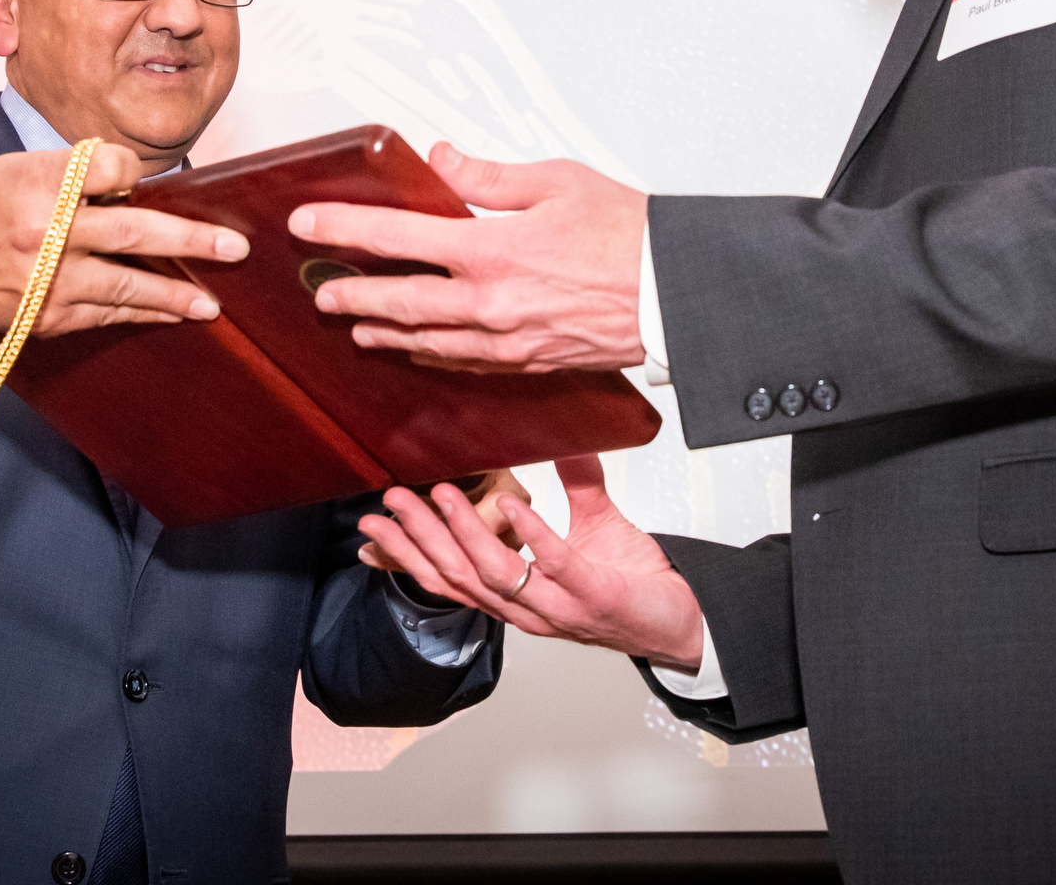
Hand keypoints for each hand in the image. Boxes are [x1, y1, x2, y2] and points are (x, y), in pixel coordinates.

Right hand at [0, 143, 245, 371]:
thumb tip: (134, 179)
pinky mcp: (48, 317)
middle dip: (190, 240)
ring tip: (214, 300)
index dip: (134, 172)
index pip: (109, 169)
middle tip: (234, 247)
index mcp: (37, 186)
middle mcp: (44, 234)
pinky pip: (108, 313)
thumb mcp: (14, 171)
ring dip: (176, 293)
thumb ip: (72, 171)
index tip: (146, 179)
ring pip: (127, 285)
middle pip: (132, 232)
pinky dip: (143, 312)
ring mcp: (48, 282)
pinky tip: (174, 312)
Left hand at [289, 144, 646, 370]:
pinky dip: (433, 355)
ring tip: (357, 328)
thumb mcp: (555, 181)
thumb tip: (441, 161)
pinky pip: (466, 362)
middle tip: (320, 293)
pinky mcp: (529, 361)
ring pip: (427, 341)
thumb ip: (486, 177)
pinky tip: (421, 350)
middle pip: (399, 302)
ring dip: (385, 333)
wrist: (677, 294)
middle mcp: (490, 302)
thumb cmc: (631, 234)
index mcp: (490, 250)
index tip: (307, 224)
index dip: (343, 230)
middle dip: (351, 296)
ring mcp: (507, 340)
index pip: (395, 237)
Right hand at [356, 455, 703, 670]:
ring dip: (462, 531)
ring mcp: (558, 607)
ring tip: (438, 493)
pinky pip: (554, 566)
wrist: (683, 619)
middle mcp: (527, 608)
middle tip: (389, 499)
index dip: (407, 555)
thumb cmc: (633, 581)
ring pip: (494, 573)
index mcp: (516, 594)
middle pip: (457, 576)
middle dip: (418, 537)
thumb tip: (561, 436)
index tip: (373, 524)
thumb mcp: (595, 523)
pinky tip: (512, 506)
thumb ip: (576, 482)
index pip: (448, 577)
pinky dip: (530, 535)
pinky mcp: (593, 598)